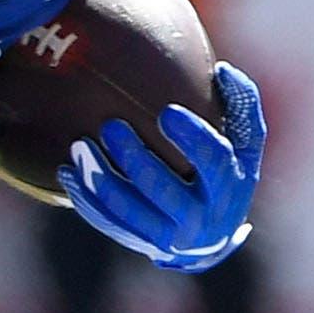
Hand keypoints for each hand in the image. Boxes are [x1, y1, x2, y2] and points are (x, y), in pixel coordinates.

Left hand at [61, 61, 264, 271]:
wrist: (210, 238)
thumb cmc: (225, 172)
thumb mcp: (245, 144)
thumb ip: (241, 105)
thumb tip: (223, 70)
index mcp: (229, 187)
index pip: (214, 162)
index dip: (192, 138)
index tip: (167, 112)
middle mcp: (200, 217)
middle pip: (162, 189)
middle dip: (134, 159)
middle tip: (110, 126)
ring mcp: (168, 235)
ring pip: (129, 211)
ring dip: (101, 179)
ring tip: (79, 146)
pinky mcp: (141, 242)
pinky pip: (109, 222)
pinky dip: (86, 199)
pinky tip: (68, 172)